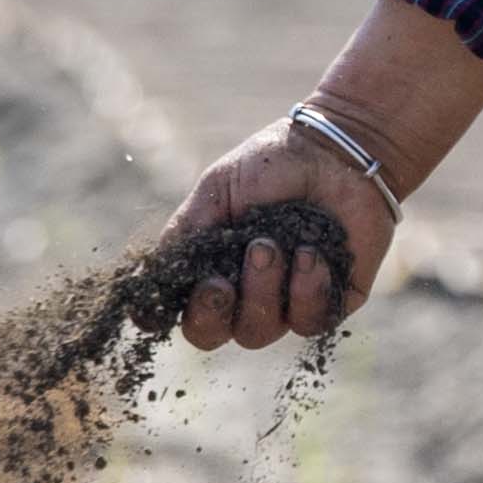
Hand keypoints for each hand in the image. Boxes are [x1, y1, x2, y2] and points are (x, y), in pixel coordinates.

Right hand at [166, 0, 482, 351]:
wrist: (339, 148)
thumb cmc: (272, 165)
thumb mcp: (216, 193)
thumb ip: (182, 237)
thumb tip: (143, 282)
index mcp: (213, 271)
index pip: (184, 314)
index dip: (169, 316)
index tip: (163, 304)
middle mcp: (247, 294)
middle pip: (215, 335)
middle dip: (211, 312)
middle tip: (219, 282)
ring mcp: (288, 302)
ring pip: (259, 331)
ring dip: (260, 291)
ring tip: (269, 246)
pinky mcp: (333, 301)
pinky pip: (310, 321)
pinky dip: (306, 290)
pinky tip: (311, 254)